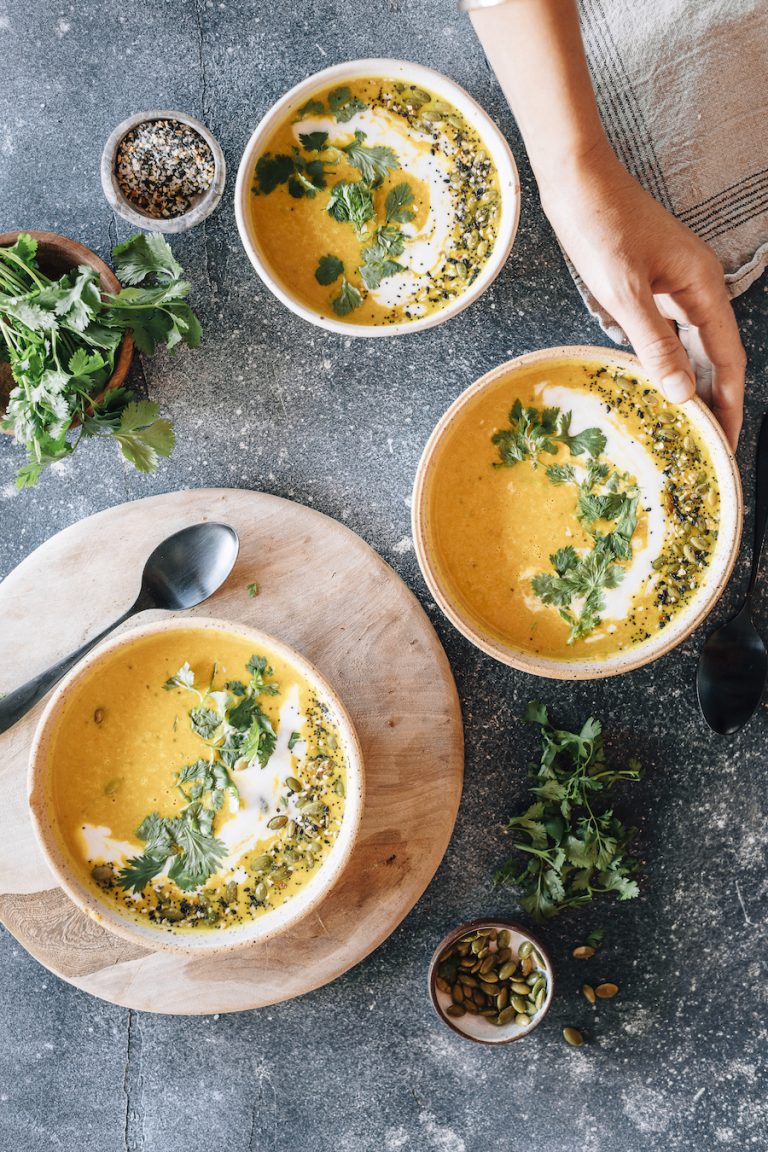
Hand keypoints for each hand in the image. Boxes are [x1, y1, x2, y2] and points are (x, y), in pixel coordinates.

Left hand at [539, 146, 745, 448]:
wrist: (575, 179)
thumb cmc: (600, 224)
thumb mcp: (624, 289)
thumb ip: (654, 342)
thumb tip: (682, 394)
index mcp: (701, 287)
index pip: (728, 360)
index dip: (728, 404)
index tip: (725, 443)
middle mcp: (695, 288)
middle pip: (715, 358)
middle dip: (714, 403)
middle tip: (706, 448)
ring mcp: (672, 287)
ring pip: (690, 348)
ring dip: (689, 386)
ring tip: (683, 429)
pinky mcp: (648, 287)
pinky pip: (666, 334)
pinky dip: (664, 363)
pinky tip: (653, 387)